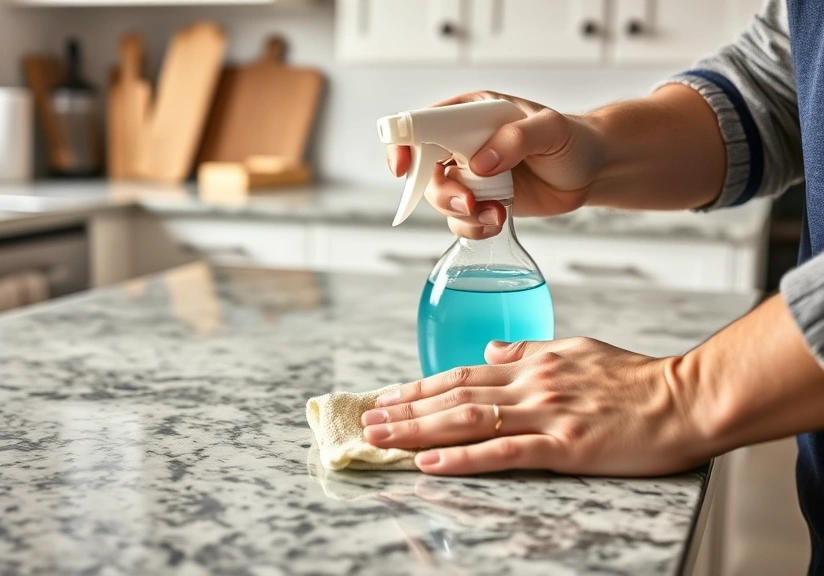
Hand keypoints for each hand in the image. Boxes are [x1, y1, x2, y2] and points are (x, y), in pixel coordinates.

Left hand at [360, 338, 712, 475]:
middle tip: (368, 420)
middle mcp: (531, 384)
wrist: (687, 399)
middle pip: (454, 395)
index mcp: (533, 363)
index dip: (420, 385)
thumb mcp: (577, 349)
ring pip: (468, 420)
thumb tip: (494, 347)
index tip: (388, 395)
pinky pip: (504, 452)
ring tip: (382, 439)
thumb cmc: (637, 379)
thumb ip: (531, 350)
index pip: (463, 372)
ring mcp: (546, 414)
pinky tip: (430, 463)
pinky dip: (463, 457)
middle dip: (406, 409)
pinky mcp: (565, 445)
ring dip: (418, 430)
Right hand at [386, 91, 604, 239]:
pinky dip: (474, 226)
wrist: (591, 170)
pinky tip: (498, 220)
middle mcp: (462, 144)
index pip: (420, 123)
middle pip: (423, 170)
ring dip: (462, 213)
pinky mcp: (480, 201)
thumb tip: (480, 162)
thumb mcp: (550, 129)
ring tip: (496, 213)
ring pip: (440, 199)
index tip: (402, 167)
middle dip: (441, 192)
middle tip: (469, 202)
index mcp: (469, 113)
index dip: (403, 144)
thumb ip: (516, 138)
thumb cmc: (571, 139)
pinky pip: (460, 220)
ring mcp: (469, 175)